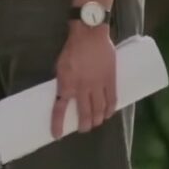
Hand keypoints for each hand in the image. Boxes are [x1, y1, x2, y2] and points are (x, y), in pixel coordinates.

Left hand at [51, 24, 116, 138]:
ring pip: (99, 111)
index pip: (60, 108)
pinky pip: (112, 101)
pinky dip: (110, 111)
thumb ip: (63, 82)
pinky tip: (108, 114)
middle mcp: (82, 88)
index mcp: (67, 83)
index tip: (57, 134)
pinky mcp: (111, 80)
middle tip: (83, 128)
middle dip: (84, 125)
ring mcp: (98, 85)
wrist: (89, 33)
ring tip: (96, 122)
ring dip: (97, 120)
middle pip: (85, 114)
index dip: (58, 123)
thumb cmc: (72, 48)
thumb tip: (64, 95)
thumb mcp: (60, 65)